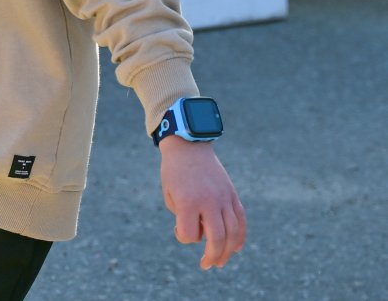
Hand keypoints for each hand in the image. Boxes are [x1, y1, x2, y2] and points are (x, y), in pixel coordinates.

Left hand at [159, 138, 245, 268]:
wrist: (188, 146)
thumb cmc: (174, 172)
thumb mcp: (170, 194)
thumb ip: (183, 217)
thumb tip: (202, 236)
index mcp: (188, 201)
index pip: (189, 234)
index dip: (183, 237)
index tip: (178, 229)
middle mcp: (209, 201)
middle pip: (217, 238)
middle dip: (212, 256)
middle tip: (206, 265)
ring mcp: (224, 198)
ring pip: (233, 232)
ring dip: (228, 251)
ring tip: (220, 261)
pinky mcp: (232, 195)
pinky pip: (241, 220)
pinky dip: (240, 236)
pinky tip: (236, 248)